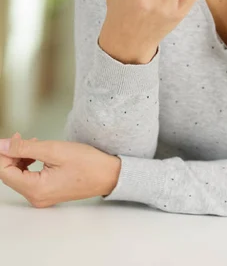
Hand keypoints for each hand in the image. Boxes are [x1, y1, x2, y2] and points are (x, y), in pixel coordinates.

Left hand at [0, 132, 120, 207]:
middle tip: (21, 137)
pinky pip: (29, 179)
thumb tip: (3, 146)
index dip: (4, 153)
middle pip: (10, 175)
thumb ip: (25, 148)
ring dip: (21, 158)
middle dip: (12, 154)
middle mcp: (36, 197)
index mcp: (36, 189)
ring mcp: (42, 197)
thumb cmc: (88, 163)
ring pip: (19, 176)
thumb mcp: (54, 150)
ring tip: (32, 143)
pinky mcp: (48, 192)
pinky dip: (29, 164)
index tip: (10, 139)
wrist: (109, 175)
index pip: (5, 172)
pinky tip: (37, 154)